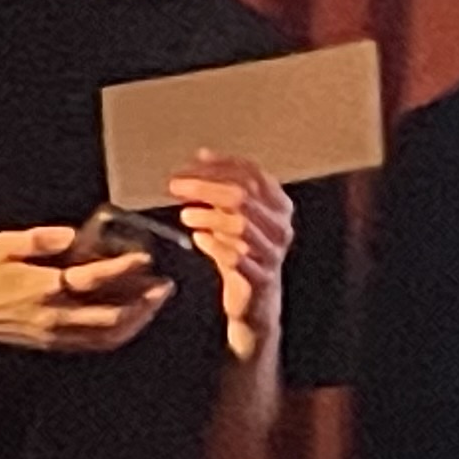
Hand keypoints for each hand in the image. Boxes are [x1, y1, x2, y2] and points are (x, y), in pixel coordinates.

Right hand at [0, 223, 173, 351]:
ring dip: (136, 322)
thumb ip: (40, 238)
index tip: (145, 258)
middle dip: (143, 302)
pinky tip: (129, 324)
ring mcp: (53, 334)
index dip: (124, 268)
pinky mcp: (51, 344)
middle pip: (112, 315)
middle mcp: (53, 316)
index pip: (94, 279)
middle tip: (164, 286)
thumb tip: (73, 234)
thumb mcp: (4, 244)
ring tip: (153, 305)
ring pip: (106, 336)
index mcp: (43, 287)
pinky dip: (116, 336)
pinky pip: (92, 345)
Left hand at [169, 151, 294, 364]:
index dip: (218, 166)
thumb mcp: (234, 217)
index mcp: (280, 206)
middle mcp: (281, 227)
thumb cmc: (242, 254)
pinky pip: (235, 257)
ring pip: (239, 225)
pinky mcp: (260, 278)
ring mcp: (273, 254)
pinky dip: (213, 244)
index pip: (252, 174)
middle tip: (176, 186)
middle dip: (204, 187)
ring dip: (206, 216)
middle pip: (242, 196)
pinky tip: (199, 239)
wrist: (254, 302)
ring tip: (186, 215)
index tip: (189, 165)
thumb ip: (223, 188)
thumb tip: (201, 155)